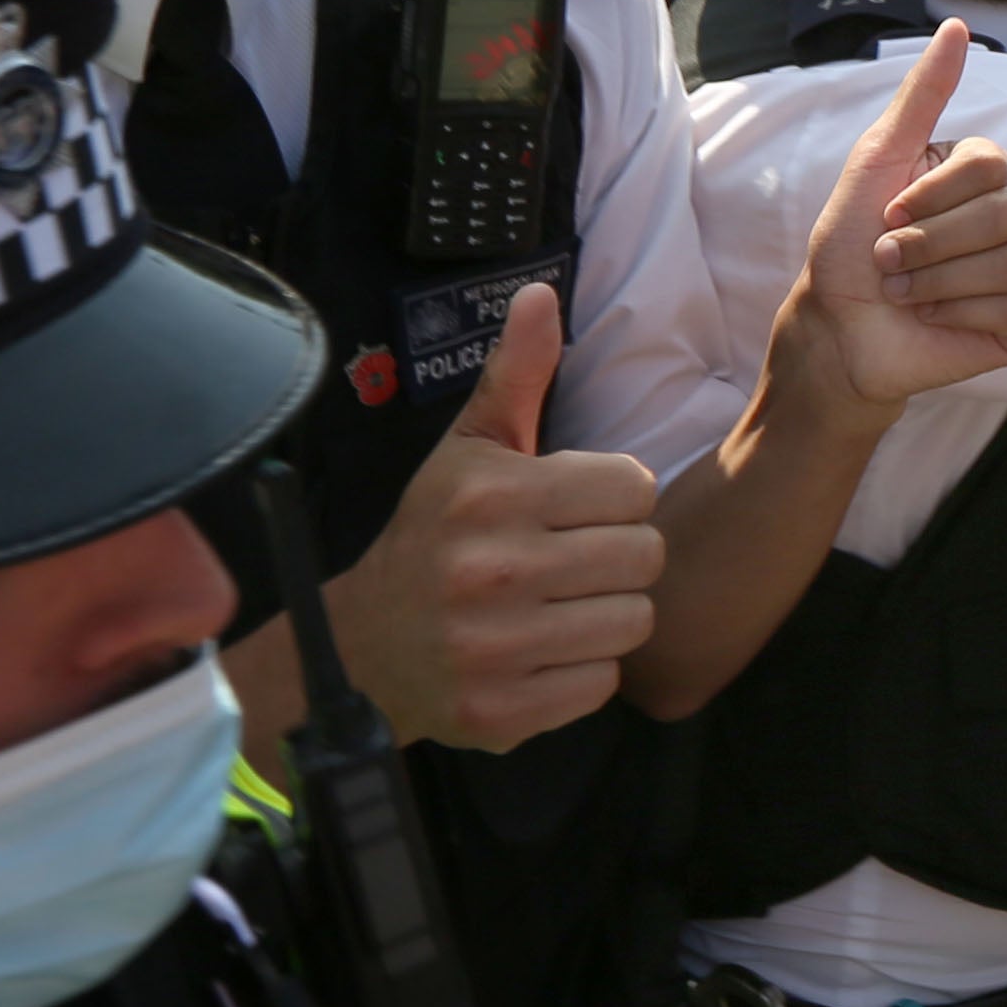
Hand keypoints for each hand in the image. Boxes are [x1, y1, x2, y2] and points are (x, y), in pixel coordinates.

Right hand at [330, 286, 663, 750]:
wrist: (360, 648)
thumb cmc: (432, 536)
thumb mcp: (469, 449)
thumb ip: (516, 373)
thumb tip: (543, 293)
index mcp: (493, 495)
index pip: (635, 488)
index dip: (613, 499)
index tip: (573, 510)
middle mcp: (494, 571)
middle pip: (646, 556)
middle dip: (618, 557)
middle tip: (570, 561)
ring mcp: (497, 648)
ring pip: (634, 623)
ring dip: (606, 616)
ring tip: (557, 606)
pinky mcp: (503, 713)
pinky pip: (603, 684)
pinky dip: (582, 671)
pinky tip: (540, 653)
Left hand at [765, 23, 1006, 414]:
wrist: (837, 328)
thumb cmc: (850, 246)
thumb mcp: (876, 160)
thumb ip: (920, 95)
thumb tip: (954, 26)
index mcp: (983, 177)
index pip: (993, 164)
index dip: (932, 195)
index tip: (889, 213)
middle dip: (931, 244)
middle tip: (889, 261)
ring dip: (940, 282)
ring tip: (906, 292)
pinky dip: (964, 315)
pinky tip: (935, 319)